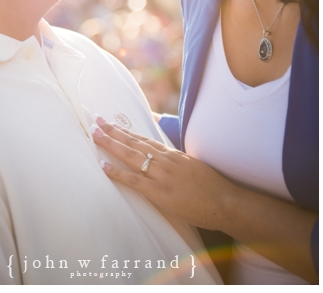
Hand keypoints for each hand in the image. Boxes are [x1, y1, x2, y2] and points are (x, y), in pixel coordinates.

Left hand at [92, 116, 235, 230]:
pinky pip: (134, 180)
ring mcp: (163, 175)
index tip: (111, 123)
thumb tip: (165, 156)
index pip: (144, 138)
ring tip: (95, 135)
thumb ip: (177, 160)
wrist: (227, 202)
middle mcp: (166, 160)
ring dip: (111, 144)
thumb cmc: (212, 187)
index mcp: (173, 154)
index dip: (126, 131)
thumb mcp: (193, 166)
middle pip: (134, 142)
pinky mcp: (161, 193)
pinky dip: (117, 173)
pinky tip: (103, 166)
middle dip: (113, 131)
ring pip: (131, 155)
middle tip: (96, 121)